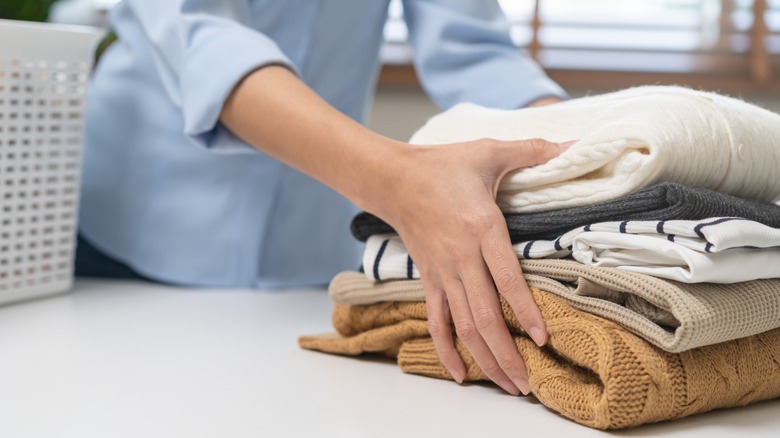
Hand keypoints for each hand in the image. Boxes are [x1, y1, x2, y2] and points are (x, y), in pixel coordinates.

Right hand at [366, 138, 568, 394]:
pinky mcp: (429, 279)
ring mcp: (443, 273)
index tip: (542, 338)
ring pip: (463, 326)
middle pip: (483, 315)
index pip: (505, 278)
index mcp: (481, 227)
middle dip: (506, 353)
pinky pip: (437, 321)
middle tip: (528, 384)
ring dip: (484, 359)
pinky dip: (446, 350)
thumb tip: (574, 145)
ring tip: (507, 385)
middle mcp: (461, 257)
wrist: (393, 179)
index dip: (524, 310)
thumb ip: (533, 151)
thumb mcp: (489, 151)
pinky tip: (458, 374)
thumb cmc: (443, 165)